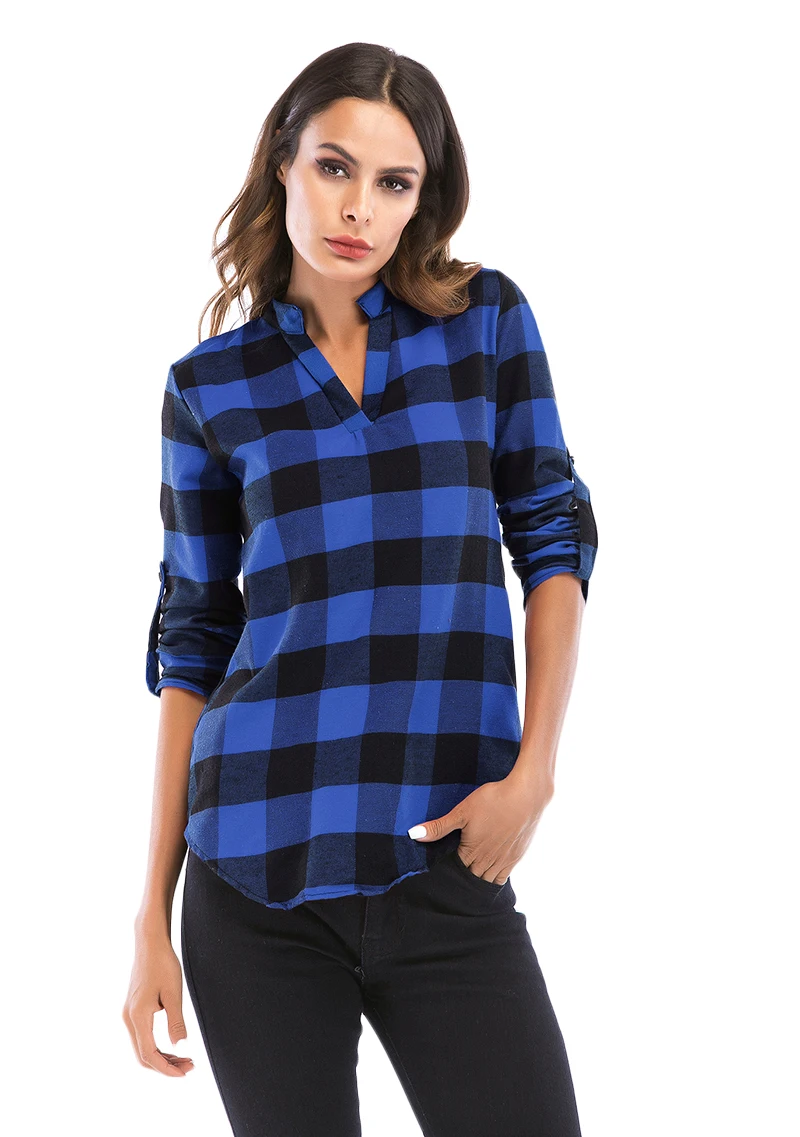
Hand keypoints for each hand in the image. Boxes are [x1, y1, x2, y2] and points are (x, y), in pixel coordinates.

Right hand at [122, 927, 194, 1076]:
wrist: (149, 943)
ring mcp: (129, 1014)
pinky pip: (142, 1036)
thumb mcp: (173, 992)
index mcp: (138, 1015)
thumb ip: (175, 1020)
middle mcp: (129, 1018)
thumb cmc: (163, 964)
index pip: (149, 1054)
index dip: (166, 1068)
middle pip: (143, 1055)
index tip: (184, 1073)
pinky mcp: (133, 1009)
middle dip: (165, 1065)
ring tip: (185, 1059)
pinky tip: (172, 1046)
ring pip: (142, 1047)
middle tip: (189, 1067)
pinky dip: (156, 1046)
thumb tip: (179, 1046)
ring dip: (162, 1056)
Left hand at [406, 767, 553, 883]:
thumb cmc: (493, 800)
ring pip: (487, 880)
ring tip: (469, 875)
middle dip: (462, 877)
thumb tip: (413, 835)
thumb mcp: (462, 811)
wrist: (527, 796)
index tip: (441, 867)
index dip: (448, 870)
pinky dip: (494, 880)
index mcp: (471, 851)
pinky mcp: (517, 856)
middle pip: (470, 878)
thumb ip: (439, 826)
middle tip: (454, 874)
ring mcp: (504, 860)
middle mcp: (487, 860)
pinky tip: (489, 875)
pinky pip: (503, 877)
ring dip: (477, 880)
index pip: (455, 870)